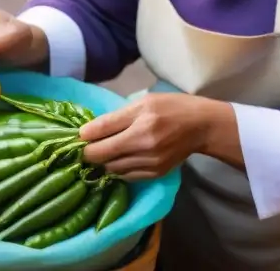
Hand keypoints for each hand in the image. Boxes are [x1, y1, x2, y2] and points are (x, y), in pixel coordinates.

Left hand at [79, 94, 225, 178]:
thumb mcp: (143, 102)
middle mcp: (144, 145)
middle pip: (102, 155)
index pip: (101, 132)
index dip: (84, 136)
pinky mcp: (155, 174)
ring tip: (104, 151)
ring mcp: (150, 163)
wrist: (201, 126)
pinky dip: (118, 169)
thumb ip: (115, 117)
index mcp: (140, 122)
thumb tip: (88, 131)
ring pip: (111, 169)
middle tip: (87, 146)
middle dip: (89, 152)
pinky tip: (120, 159)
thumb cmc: (171, 107)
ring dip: (103, 162)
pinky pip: (126, 176)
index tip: (79, 136)